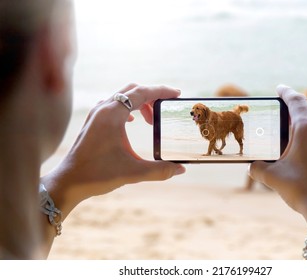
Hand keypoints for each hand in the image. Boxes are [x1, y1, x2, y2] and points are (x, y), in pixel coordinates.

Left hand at [42, 83, 185, 216]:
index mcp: (112, 115)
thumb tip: (181, 169)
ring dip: (139, 103)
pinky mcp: (93, 122)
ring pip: (122, 97)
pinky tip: (132, 122)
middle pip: (132, 90)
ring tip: (151, 121)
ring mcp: (96, 115)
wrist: (68, 181)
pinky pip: (113, 105)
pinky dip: (127, 108)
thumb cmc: (97, 174)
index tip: (176, 94)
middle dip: (152, 96)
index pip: (142, 92)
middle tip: (166, 108)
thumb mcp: (133, 172)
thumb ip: (160, 170)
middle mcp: (103, 109)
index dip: (161, 91)